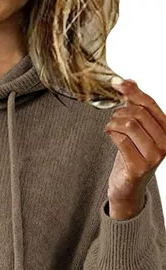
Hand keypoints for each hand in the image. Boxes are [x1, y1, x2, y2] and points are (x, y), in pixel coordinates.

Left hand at [104, 78, 165, 218]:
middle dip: (120, 111)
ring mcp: (154, 157)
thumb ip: (135, 107)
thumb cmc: (132, 157)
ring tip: (110, 126)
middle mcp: (165, 143)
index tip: (117, 83)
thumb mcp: (137, 130)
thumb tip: (128, 81)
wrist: (127, 188)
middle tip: (113, 117)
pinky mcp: (138, 167)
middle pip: (139, 114)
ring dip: (114, 122)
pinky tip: (109, 134)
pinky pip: (121, 141)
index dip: (133, 91)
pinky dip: (112, 134)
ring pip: (129, 125)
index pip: (150, 104)